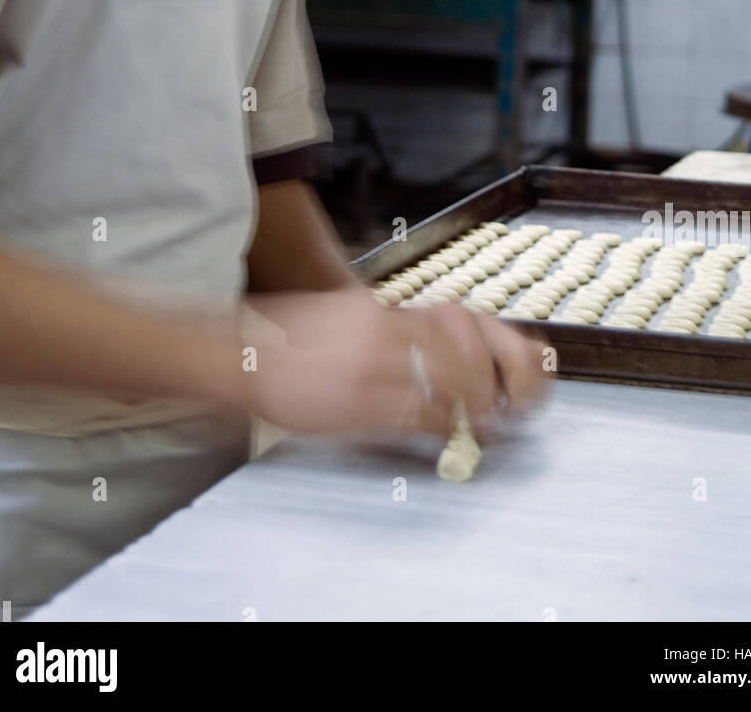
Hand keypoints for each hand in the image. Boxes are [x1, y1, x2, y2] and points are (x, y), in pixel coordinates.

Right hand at [234, 287, 552, 438]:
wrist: (243, 357)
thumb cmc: (288, 344)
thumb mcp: (341, 320)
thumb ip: (383, 328)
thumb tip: (426, 345)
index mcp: (378, 310)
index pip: (455, 318)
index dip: (491, 343)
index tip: (507, 363)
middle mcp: (382, 329)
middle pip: (463, 344)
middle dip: (493, 374)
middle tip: (507, 401)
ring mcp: (373, 365)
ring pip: (450, 379)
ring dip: (477, 403)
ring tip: (489, 424)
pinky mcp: (361, 403)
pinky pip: (420, 414)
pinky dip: (446, 429)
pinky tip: (456, 439)